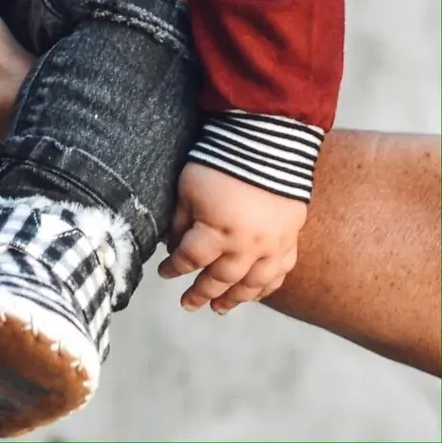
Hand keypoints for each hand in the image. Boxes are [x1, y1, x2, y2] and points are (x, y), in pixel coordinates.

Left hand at [158, 161, 305, 313]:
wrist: (266, 146)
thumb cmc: (219, 162)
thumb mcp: (188, 188)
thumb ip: (180, 220)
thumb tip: (173, 246)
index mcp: (217, 232)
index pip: (191, 259)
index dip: (174, 267)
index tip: (163, 272)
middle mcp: (246, 247)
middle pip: (221, 278)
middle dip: (201, 292)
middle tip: (187, 304)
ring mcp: (272, 247)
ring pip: (252, 284)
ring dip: (234, 299)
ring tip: (218, 308)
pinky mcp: (290, 241)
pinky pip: (279, 274)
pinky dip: (265, 288)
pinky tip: (254, 294)